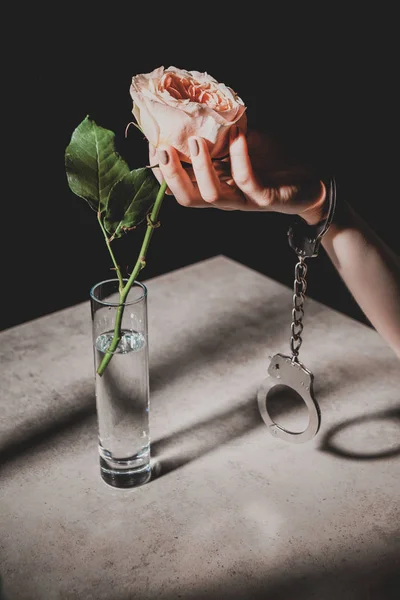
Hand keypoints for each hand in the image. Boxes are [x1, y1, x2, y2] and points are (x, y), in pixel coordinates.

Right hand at [149, 127, 326, 224]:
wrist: (311, 177)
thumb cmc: (274, 158)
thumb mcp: (241, 141)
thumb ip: (218, 131)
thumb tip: (193, 104)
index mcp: (214, 183)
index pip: (180, 184)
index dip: (163, 170)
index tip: (154, 145)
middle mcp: (224, 195)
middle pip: (189, 197)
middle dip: (172, 176)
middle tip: (164, 149)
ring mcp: (244, 199)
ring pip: (212, 195)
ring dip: (201, 169)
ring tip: (196, 142)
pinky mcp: (265, 199)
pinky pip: (247, 182)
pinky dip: (239, 159)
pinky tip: (238, 138)